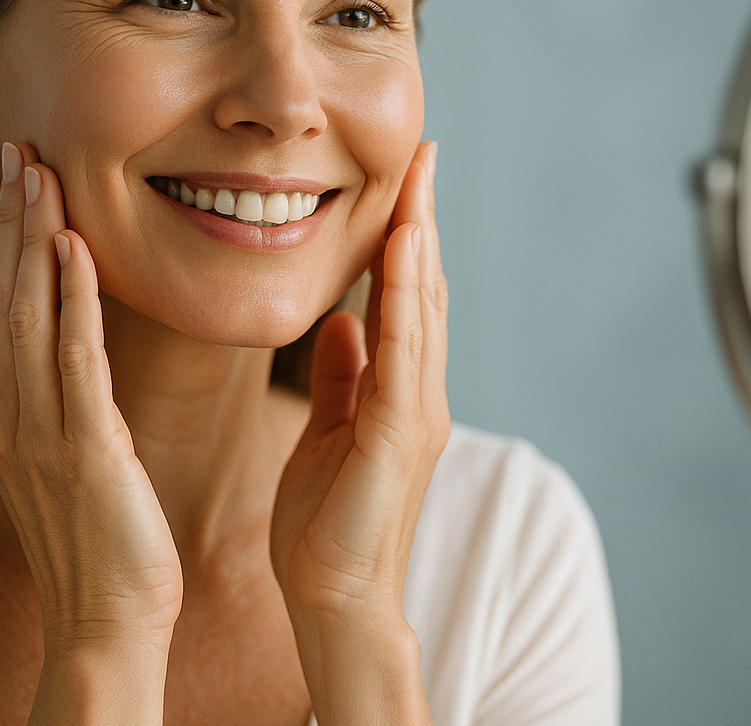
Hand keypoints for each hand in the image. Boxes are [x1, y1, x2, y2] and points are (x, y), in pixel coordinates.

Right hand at [0, 142, 179, 720]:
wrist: (107, 624)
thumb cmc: (102, 543)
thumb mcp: (72, 459)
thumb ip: (64, 401)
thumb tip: (73, 348)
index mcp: (5, 417)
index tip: (7, 176)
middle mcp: (7, 417)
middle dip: (4, 218)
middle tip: (13, 146)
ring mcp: (36, 434)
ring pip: (26, 315)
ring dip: (30, 238)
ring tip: (37, 170)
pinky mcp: (81, 452)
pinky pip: (74, 361)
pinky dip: (71, 299)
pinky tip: (76, 247)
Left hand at [270, 141, 447, 722]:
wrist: (333, 596)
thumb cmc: (326, 523)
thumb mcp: (328, 429)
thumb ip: (342, 376)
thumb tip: (344, 323)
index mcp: (398, 391)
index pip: (406, 297)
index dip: (407, 236)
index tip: (403, 178)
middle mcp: (417, 394)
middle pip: (424, 291)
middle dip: (423, 220)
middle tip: (423, 155)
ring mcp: (415, 414)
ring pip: (422, 312)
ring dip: (420, 245)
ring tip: (417, 184)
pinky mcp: (397, 436)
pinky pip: (401, 354)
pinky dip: (402, 301)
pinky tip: (399, 256)